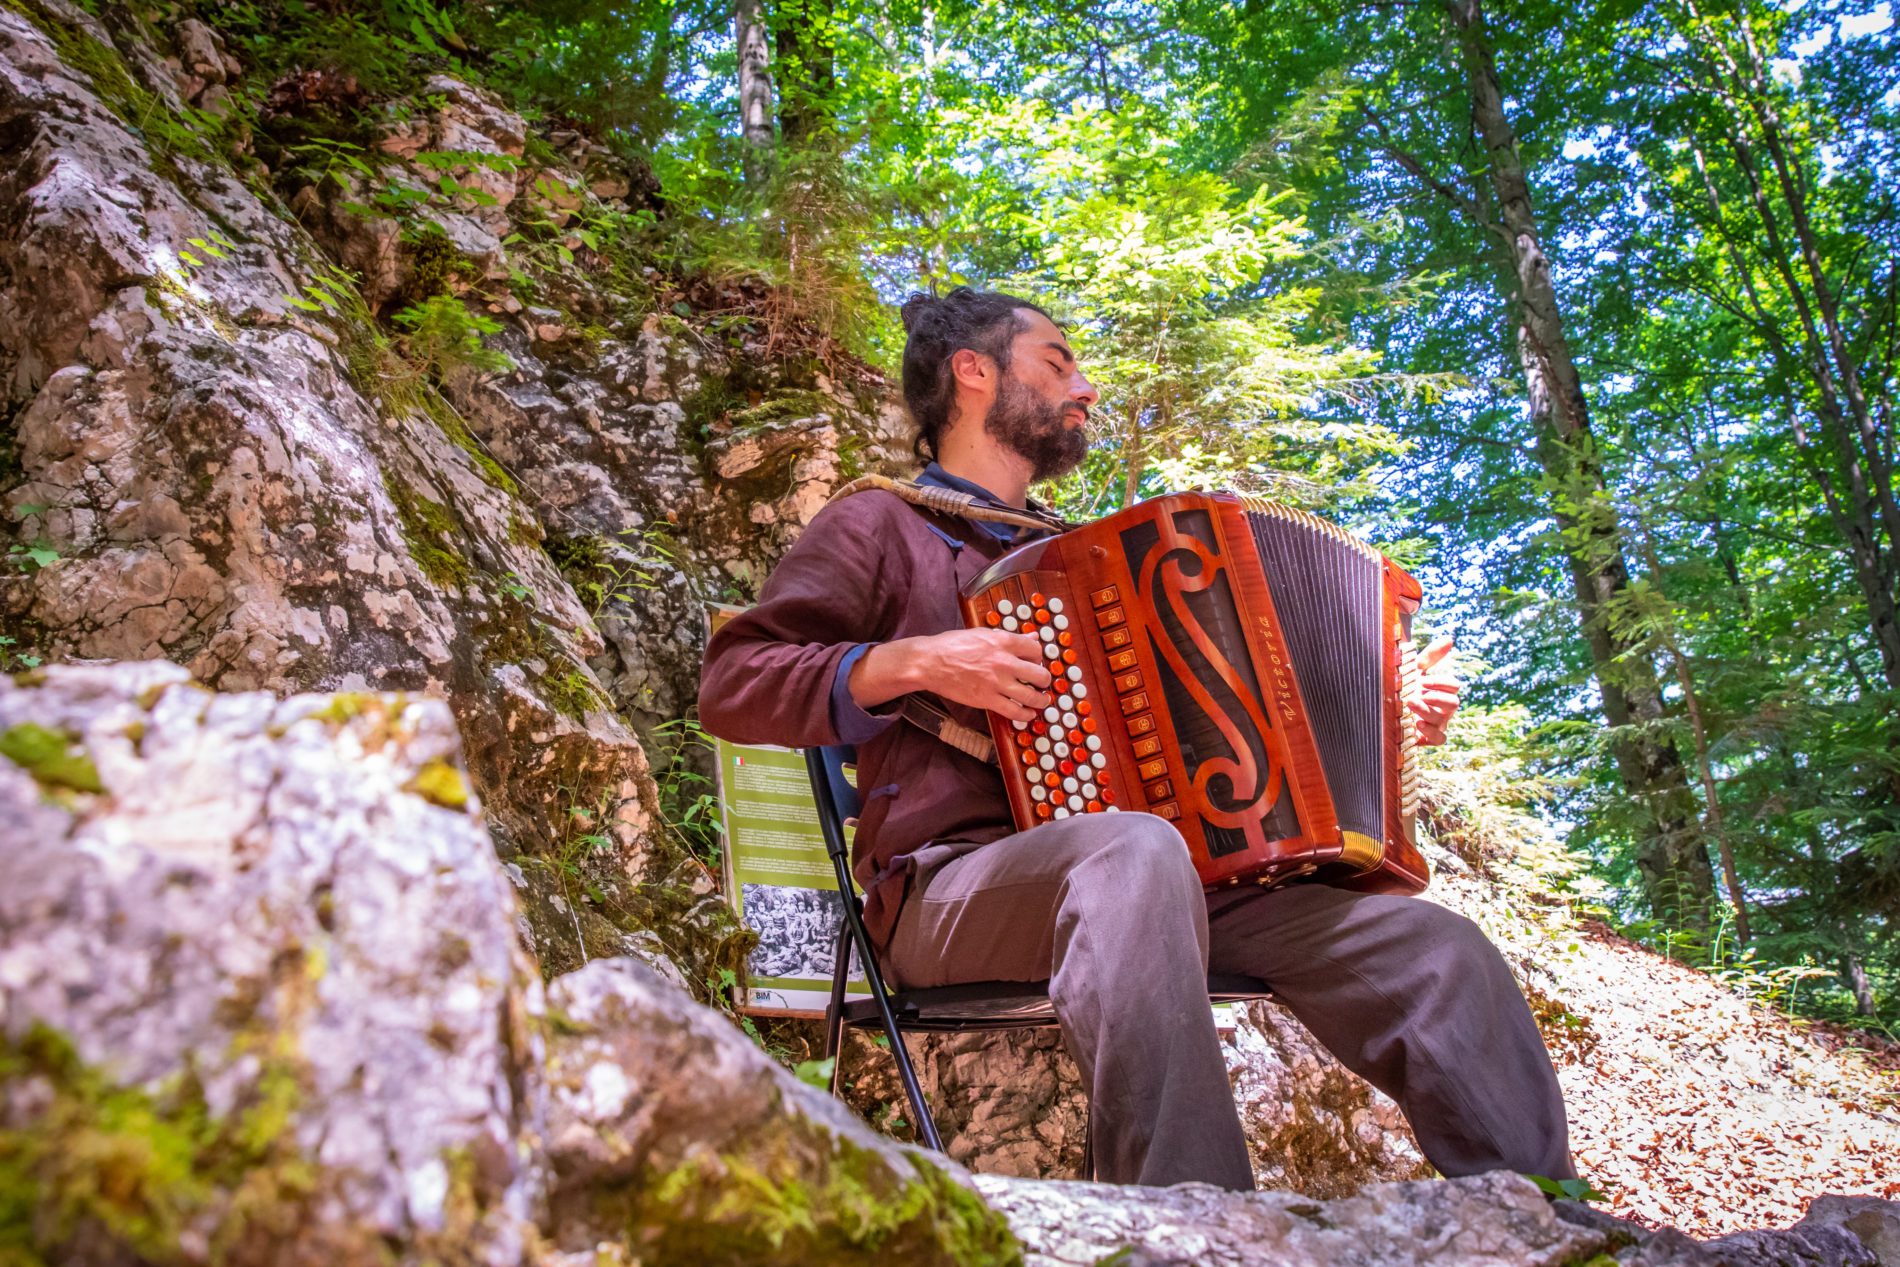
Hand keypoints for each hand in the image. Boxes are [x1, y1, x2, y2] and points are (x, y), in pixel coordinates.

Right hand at [850, 628, 1053, 723]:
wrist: (930, 662)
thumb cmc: (951, 645)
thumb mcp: (982, 634)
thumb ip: (1009, 637)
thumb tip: (1031, 637)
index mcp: (1003, 641)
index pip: (1036, 648)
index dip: (1039, 656)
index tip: (1035, 662)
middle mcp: (1004, 661)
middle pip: (1040, 674)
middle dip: (1044, 680)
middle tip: (1042, 683)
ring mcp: (996, 682)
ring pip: (1032, 696)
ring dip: (1041, 700)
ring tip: (1041, 701)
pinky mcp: (987, 699)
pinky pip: (1015, 712)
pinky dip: (1025, 715)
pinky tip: (1027, 714)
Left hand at [1408, 635, 1459, 746]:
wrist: (1387, 711)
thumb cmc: (1406, 688)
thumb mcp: (1415, 670)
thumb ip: (1431, 656)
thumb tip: (1450, 638)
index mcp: (1442, 691)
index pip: (1453, 685)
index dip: (1441, 682)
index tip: (1422, 680)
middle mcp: (1443, 708)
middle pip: (1453, 703)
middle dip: (1437, 697)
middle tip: (1419, 692)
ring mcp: (1437, 724)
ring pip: (1443, 721)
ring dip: (1427, 711)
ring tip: (1410, 703)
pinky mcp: (1428, 738)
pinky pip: (1439, 739)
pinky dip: (1431, 733)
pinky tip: (1418, 724)